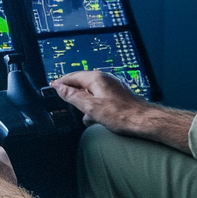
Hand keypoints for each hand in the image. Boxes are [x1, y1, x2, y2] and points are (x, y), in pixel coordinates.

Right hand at [53, 71, 195, 152]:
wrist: (144, 121)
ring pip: (91, 93)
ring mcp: (112, 86)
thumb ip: (73, 96)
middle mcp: (105, 79)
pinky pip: (100, 98)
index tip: (52, 88)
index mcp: (96, 78)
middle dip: (75, 96)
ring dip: (87, 105)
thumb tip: (59, 88)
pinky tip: (99, 118)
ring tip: (89, 117)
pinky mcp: (118, 95)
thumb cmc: (121, 115)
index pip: (72, 77)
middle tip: (68, 105)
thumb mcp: (90, 107)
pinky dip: (96, 107)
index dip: (61, 83)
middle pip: (81, 84)